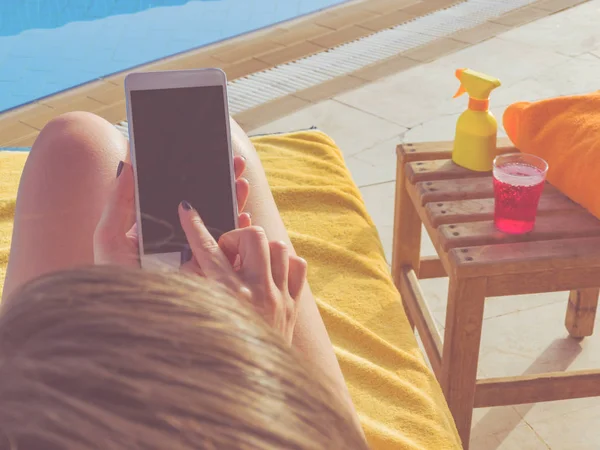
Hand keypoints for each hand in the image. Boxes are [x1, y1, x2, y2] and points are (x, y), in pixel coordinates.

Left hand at [94, 157, 250, 266]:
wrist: (128, 316)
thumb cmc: (114, 279)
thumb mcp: (109, 237)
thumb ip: (119, 200)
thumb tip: (129, 163)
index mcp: (159, 227)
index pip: (181, 196)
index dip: (196, 175)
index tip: (208, 156)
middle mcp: (181, 240)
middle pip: (207, 205)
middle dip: (223, 183)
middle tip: (236, 163)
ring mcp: (198, 256)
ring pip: (222, 223)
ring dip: (235, 202)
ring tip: (241, 183)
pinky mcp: (211, 273)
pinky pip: (231, 250)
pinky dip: (241, 233)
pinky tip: (245, 217)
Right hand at [179, 202, 306, 343]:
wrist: (254, 390)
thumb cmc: (217, 354)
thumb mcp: (198, 318)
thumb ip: (192, 285)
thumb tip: (193, 259)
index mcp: (228, 298)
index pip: (207, 250)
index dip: (194, 226)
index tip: (187, 210)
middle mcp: (259, 293)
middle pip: (253, 237)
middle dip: (235, 238)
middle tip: (225, 255)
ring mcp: (280, 298)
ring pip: (279, 246)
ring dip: (260, 248)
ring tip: (246, 264)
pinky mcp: (294, 305)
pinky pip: (298, 266)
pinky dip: (284, 262)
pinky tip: (269, 273)